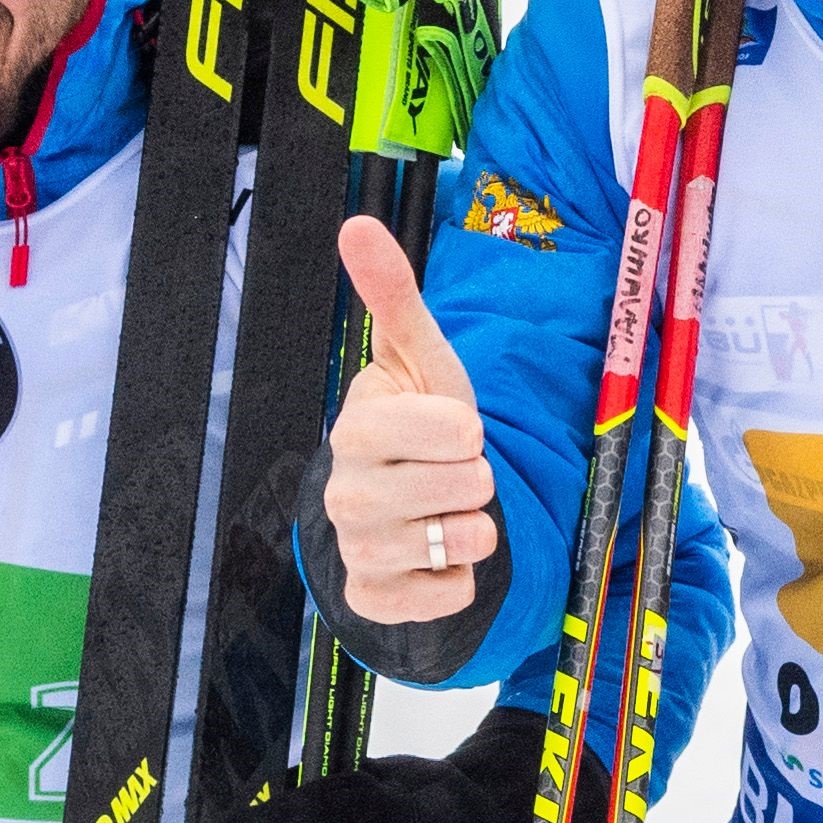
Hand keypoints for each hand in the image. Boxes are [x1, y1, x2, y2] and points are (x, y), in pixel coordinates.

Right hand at [321, 216, 496, 627]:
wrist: (408, 504)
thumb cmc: (421, 424)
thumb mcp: (421, 360)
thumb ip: (394, 296)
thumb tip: (357, 225)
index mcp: (356, 428)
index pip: (449, 430)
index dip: (467, 429)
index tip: (454, 428)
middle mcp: (345, 491)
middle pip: (465, 485)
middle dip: (477, 477)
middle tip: (452, 472)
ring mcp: (357, 548)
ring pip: (463, 540)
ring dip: (474, 526)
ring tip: (448, 511)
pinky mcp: (374, 598)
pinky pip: (448, 594)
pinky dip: (459, 577)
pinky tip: (437, 555)